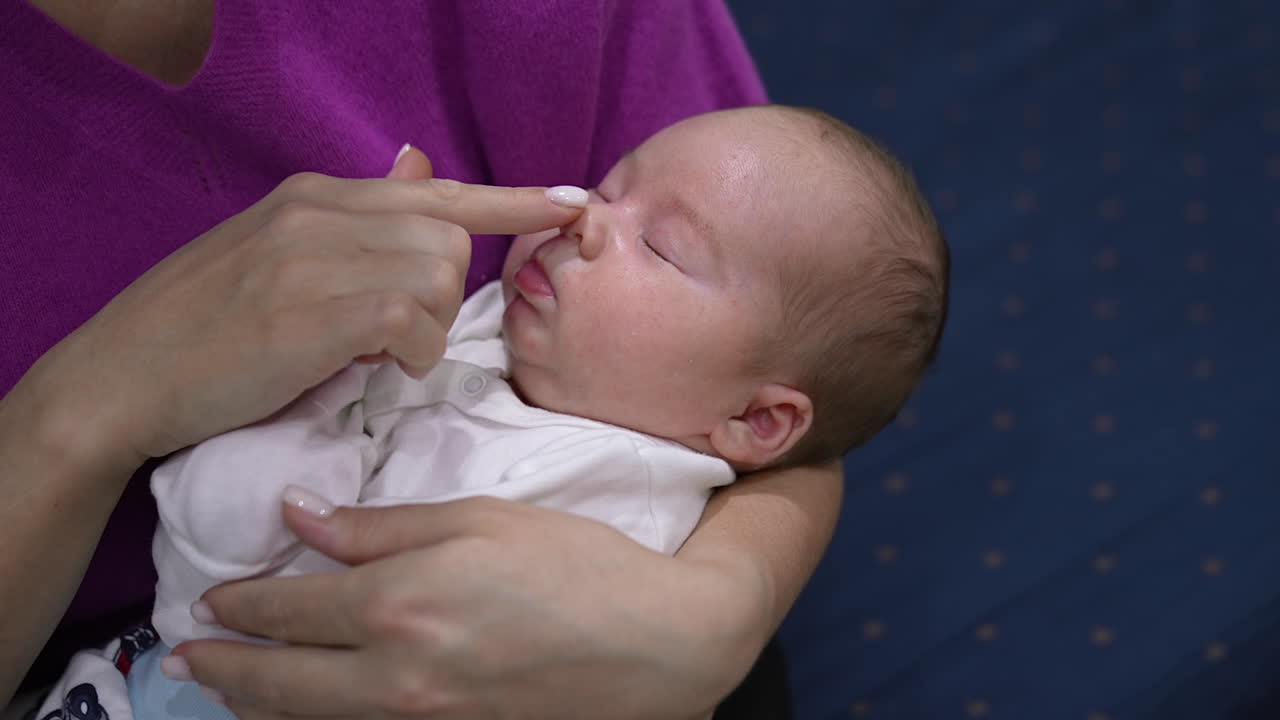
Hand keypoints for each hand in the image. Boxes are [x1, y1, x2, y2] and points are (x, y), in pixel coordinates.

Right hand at [22, 147, 583, 463]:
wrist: (124, 375)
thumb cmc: (207, 327)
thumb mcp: (279, 251)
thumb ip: (357, 218)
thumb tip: (419, 165)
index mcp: (318, 195)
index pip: (438, 190)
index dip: (513, 202)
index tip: (571, 205)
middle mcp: (321, 211)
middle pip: (451, 239)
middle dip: (448, 296)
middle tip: (399, 335)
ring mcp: (314, 257)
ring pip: (439, 276)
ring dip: (429, 326)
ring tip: (378, 354)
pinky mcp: (311, 312)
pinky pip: (412, 319)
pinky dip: (411, 351)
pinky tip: (374, 368)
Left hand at [170, 494, 763, 719]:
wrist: (658, 645)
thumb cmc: (576, 566)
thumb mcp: (480, 520)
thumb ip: (381, 526)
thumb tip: (299, 515)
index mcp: (399, 605)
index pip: (290, 608)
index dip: (242, 602)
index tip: (215, 597)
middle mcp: (394, 677)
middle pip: (278, 683)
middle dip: (224, 668)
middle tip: (188, 654)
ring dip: (258, 705)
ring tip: (229, 688)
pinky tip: (308, 712)